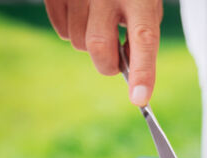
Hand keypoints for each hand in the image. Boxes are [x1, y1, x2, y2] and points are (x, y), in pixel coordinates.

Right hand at [44, 0, 162, 105]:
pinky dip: (72, 30)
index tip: (140, 99)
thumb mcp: (145, 5)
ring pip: (78, 41)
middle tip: (114, 61)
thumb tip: (126, 71)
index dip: (143, 71)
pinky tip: (83, 13)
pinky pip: (61, 30)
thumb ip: (139, 36)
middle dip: (106, 64)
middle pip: (99, 46)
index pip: (144, 38)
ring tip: (99, 20)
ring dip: (89, 42)